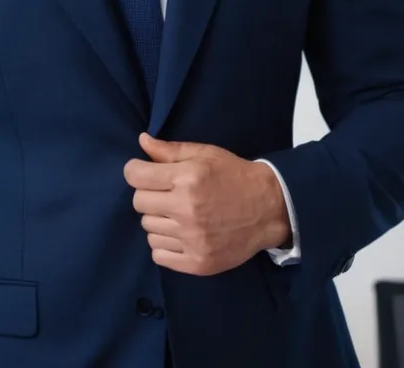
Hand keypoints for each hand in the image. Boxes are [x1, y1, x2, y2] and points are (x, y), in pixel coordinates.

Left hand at [124, 133, 291, 275]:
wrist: (268, 208)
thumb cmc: (233, 175)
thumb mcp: (204, 154)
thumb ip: (169, 150)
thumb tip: (141, 141)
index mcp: (186, 179)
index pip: (135, 177)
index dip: (135, 171)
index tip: (143, 172)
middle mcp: (186, 210)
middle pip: (138, 203)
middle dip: (147, 195)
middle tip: (166, 193)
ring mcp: (192, 239)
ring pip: (148, 228)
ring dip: (157, 219)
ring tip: (177, 214)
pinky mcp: (197, 262)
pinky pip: (159, 255)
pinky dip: (164, 244)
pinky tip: (179, 234)